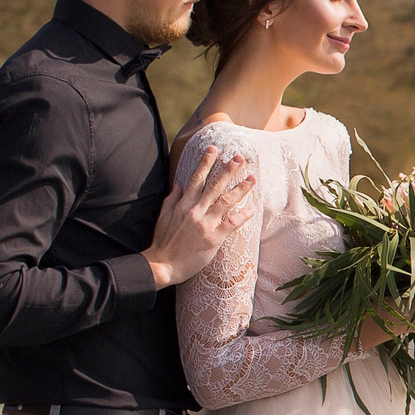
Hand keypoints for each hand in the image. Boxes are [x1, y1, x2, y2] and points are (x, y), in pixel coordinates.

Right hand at [141, 148, 256, 287]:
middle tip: (239, 158)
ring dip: (240, 189)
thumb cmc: (162, 243)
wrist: (162, 265)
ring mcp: (204, 224)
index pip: (195, 179)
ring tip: (252, 179)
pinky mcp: (213, 238)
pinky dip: (242, 216)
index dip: (205, 163)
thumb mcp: (163, 217)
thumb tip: (179, 184)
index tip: (213, 149)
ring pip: (225, 202)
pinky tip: (251, 209)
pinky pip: (231, 224)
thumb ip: (171, 200)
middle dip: (227, 170)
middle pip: (214, 186)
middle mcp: (194, 211)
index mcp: (182, 205)